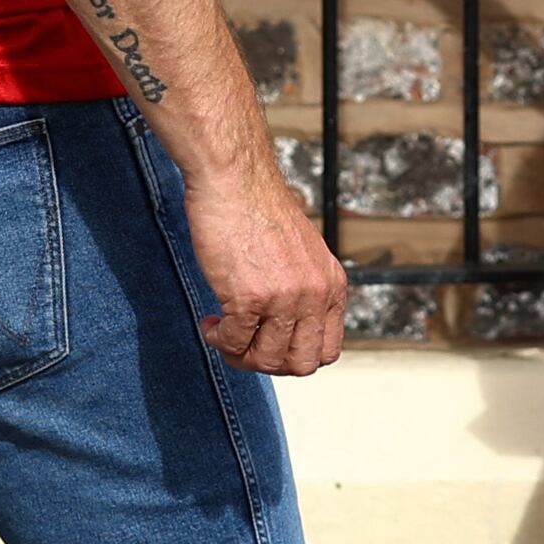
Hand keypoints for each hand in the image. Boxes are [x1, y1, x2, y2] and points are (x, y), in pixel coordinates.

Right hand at [188, 166, 350, 376]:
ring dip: (241, 355)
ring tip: (224, 333)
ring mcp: (284, 298)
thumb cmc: (258, 208)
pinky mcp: (249, 296)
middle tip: (245, 345)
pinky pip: (236, 342)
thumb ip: (303, 289)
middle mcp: (315, 294)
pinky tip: (212, 321)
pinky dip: (220, 340)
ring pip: (269, 360)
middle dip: (269, 363)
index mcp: (331, 284)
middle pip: (302, 364)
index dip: (296, 356)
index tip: (271, 343)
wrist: (234, 179)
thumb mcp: (302, 254)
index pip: (328, 350)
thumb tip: (288, 328)